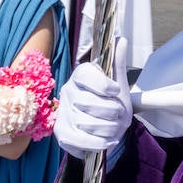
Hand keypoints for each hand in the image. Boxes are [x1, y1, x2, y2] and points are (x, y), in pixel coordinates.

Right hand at [54, 37, 131, 158]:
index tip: (116, 91)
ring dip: (109, 129)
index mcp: (80, 76)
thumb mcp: (119, 84)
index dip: (104, 85)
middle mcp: (68, 92)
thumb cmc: (112, 105)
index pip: (86, 74)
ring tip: (113, 128)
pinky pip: (81, 140)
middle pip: (90, 102)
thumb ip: (118, 63)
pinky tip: (108, 141)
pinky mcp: (61, 133)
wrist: (106, 131)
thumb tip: (121, 39)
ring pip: (88, 123)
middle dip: (112, 112)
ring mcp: (63, 113)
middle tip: (117, 114)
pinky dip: (99, 143)